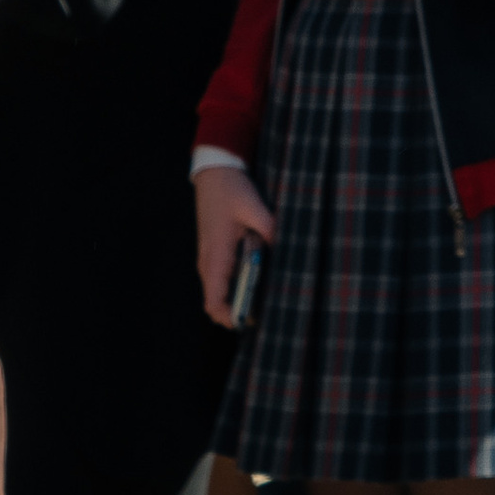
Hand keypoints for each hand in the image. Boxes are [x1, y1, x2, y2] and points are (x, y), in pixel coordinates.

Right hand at [196, 162, 275, 328]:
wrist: (214, 172)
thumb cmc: (230, 190)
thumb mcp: (253, 206)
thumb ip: (269, 228)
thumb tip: (287, 248)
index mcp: (215, 256)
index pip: (213, 301)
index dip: (229, 316)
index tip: (250, 322)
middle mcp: (208, 262)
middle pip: (216, 302)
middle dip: (238, 311)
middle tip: (267, 313)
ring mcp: (209, 258)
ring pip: (219, 291)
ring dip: (237, 299)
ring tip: (265, 298)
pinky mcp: (214, 252)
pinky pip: (222, 279)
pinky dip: (236, 286)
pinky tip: (258, 278)